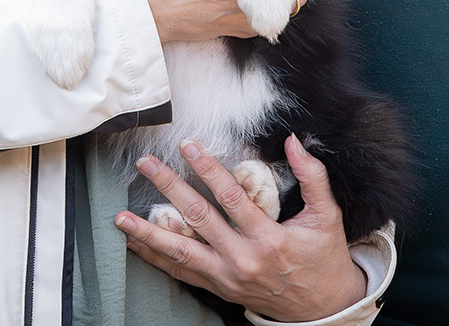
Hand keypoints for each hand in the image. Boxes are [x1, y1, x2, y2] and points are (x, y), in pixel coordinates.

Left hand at [117, 136, 367, 321]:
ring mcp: (227, 278)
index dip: (208, 170)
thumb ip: (313, 177)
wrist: (323, 308)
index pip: (231, 199)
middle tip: (146, 165)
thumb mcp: (327, 216)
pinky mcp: (219, 289)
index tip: (188, 146)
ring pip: (181, 253)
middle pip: (198, 219)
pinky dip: (155, 258)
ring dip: (148, 233)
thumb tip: (294, 140)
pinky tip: (134, 243)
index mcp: (269, 239)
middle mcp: (243, 261)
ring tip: (120, 217)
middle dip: (169, 188)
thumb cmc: (323, 257)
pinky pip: (181, 273)